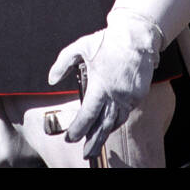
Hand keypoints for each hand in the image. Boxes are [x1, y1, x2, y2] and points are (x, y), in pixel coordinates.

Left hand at [48, 10, 161, 159]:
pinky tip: (110, 124)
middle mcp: (116, 94)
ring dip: (106, 132)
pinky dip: (117, 119)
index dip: (78, 129)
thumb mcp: (80, 47)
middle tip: (86, 154)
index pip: (87, 115)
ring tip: (96, 142)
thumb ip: (62, 64)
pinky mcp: (139, 95)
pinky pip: (126, 112)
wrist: (136, 36)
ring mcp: (129, 96)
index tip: (70, 137)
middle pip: (103, 125)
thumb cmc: (107, 41)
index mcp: (100, 85)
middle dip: (93, 141)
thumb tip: (51, 80)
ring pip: (117, 121)